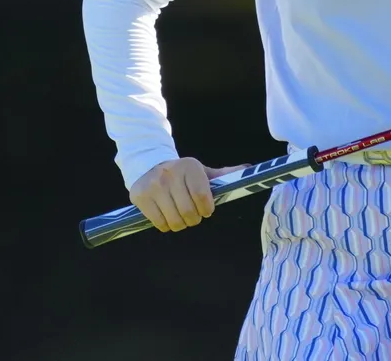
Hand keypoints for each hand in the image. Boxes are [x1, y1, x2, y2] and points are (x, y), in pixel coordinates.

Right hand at [129, 158, 249, 232]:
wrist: (149, 165)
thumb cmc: (183, 175)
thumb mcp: (203, 172)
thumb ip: (224, 175)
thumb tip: (250, 169)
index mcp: (189, 166)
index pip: (203, 198)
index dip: (206, 209)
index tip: (206, 209)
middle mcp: (170, 173)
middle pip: (189, 212)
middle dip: (194, 219)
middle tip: (192, 214)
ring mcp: (153, 185)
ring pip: (174, 221)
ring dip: (180, 223)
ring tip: (180, 215)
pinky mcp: (139, 196)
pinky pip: (159, 223)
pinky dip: (165, 225)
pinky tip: (166, 214)